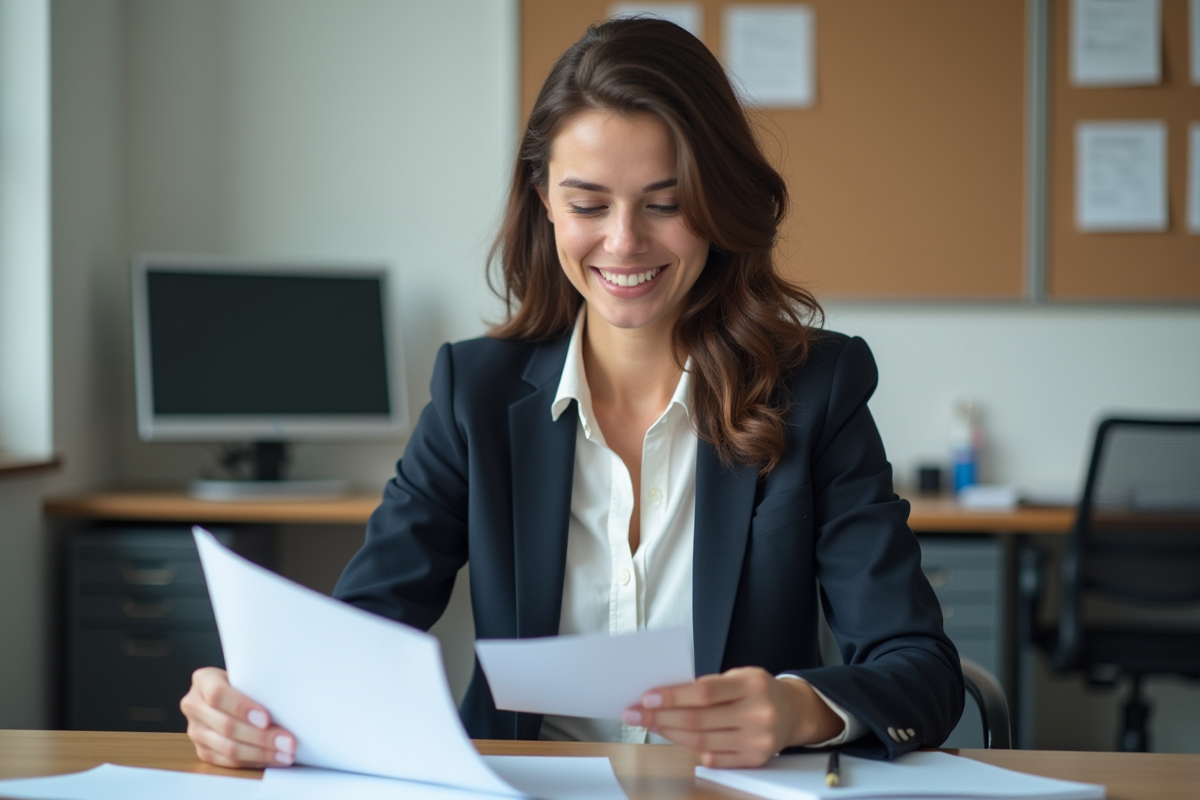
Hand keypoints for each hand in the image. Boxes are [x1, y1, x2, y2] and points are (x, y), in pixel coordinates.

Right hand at [180, 667, 296, 768]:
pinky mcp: (203, 750)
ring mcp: (196, 731)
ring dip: (261, 753)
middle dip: (261, 736)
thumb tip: (287, 704)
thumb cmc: (243, 680)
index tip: (266, 718)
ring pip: (228, 748)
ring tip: (285, 753)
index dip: (242, 708)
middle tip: (288, 741)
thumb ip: (257, 684)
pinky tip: (274, 758)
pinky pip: (229, 762)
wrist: (228, 692)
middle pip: (226, 726)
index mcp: (203, 680)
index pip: (218, 695)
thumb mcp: (246, 674)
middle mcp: (194, 706)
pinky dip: (255, 761)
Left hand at [622, 667, 842, 767]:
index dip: (673, 696)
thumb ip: (708, 686)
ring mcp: (757, 740)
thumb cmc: (757, 689)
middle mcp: (757, 713)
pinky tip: (674, 738)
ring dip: (669, 733)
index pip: (704, 693)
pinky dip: (690, 749)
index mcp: (752, 685)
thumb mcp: (739, 676)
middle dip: (661, 717)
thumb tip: (665, 696)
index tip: (646, 697)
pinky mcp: (755, 760)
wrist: (793, 711)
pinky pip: (714, 759)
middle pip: (698, 720)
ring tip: (650, 725)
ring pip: (702, 741)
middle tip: (635, 714)